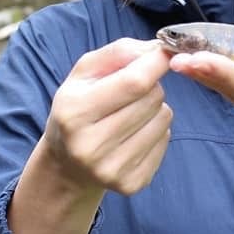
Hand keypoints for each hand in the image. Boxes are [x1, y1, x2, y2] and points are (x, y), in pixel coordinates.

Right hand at [11, 38, 172, 233]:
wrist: (68, 164)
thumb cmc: (79, 107)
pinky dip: (157, 130)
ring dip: (155, 108)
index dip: (156, 63)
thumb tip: (156, 49)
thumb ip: (119, 52)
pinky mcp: (131, 184)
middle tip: (133, 90)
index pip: (135, 82)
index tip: (164, 53)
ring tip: (131, 113)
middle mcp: (90, 146)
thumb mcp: (84, 73)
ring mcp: (112, 170)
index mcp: (75, 112)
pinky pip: (166, 141)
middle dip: (151, 85)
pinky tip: (135, 133)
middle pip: (152, 98)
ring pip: (164, 118)